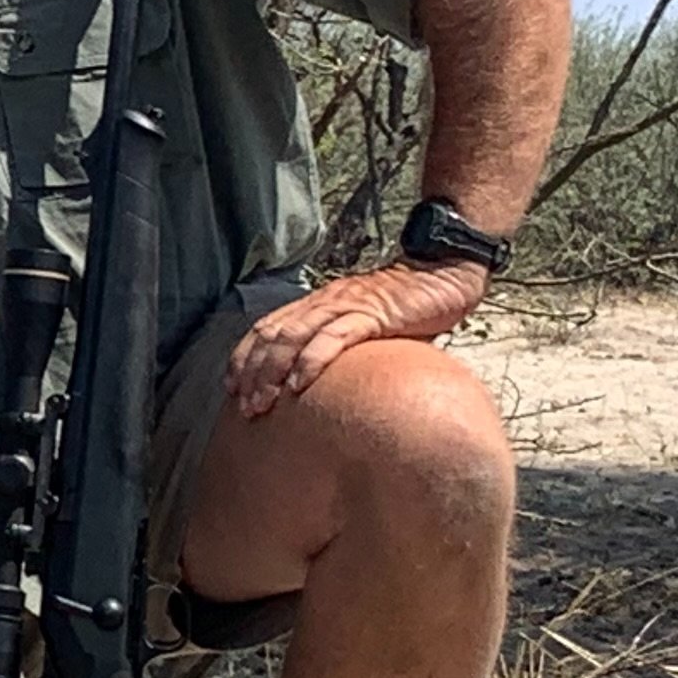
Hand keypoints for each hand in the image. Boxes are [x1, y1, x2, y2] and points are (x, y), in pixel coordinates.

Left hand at [226, 259, 488, 417]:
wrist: (445, 270)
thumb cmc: (409, 304)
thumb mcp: (366, 323)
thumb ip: (344, 343)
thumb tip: (331, 381)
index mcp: (318, 303)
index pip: (267, 328)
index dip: (244, 357)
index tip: (231, 387)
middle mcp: (324, 302)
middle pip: (272, 336)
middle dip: (252, 373)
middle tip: (243, 407)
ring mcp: (346, 306)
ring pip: (293, 337)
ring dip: (272, 372)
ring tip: (261, 402)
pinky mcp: (373, 314)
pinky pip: (334, 338)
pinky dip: (311, 361)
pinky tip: (298, 385)